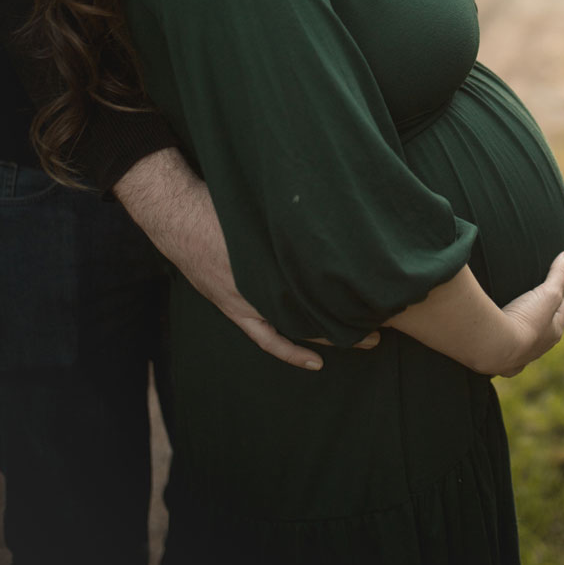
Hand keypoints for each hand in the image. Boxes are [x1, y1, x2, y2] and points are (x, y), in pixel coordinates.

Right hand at [114, 147, 383, 370]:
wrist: (176, 212)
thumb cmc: (223, 201)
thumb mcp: (264, 205)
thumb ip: (295, 215)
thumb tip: (334, 203)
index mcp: (274, 260)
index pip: (324, 283)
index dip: (355, 290)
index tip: (386, 292)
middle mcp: (264, 284)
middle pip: (319, 306)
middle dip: (353, 313)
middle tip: (388, 317)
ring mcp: (248, 300)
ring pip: (299, 326)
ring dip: (331, 333)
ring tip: (366, 339)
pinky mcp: (234, 307)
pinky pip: (267, 338)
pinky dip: (291, 350)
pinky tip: (314, 363)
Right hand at [495, 250, 563, 377]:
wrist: (495, 347)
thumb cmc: (524, 319)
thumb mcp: (547, 293)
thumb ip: (558, 274)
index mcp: (554, 331)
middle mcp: (540, 346)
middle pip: (551, 324)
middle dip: (554, 309)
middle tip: (556, 294)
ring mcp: (521, 355)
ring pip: (531, 339)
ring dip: (534, 328)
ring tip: (530, 316)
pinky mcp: (502, 361)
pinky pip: (511, 352)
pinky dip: (513, 344)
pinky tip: (507, 344)